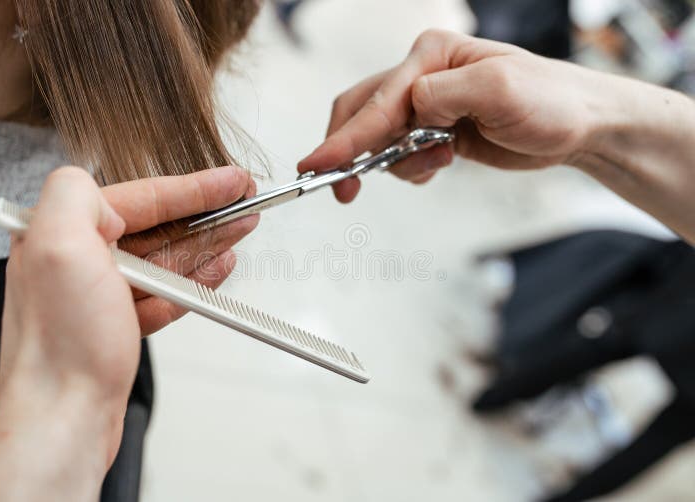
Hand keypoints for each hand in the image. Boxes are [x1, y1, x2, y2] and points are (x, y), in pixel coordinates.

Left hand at [0, 166, 256, 500]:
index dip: (191, 188)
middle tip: (245, 203)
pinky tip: (218, 269)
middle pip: (154, 226)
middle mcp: (74, 261)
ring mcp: (95, 296)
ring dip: (206, 244)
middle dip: (204, 213)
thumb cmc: (60, 344)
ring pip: (162, 259)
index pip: (137, 197)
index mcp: (56, 233)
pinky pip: (162, 292)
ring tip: (241, 231)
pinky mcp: (114, 326)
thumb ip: (75, 193)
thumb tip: (106, 194)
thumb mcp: (57, 245)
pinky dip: (192, 281)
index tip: (231, 182)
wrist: (62, 419)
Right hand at [298, 30, 598, 201]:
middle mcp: (422, 75)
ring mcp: (426, 104)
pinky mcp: (433, 130)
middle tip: (338, 187)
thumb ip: (445, 95)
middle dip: (348, 152)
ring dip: (392, 163)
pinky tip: (439, 164)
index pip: (378, 101)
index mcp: (432, 55)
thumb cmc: (551, 100)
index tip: (317, 166)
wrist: (579, 125)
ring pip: (378, 139)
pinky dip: (408, 168)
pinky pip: (398, 154)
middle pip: (361, 112)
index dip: (346, 138)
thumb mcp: (502, 90)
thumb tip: (408, 109)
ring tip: (439, 163)